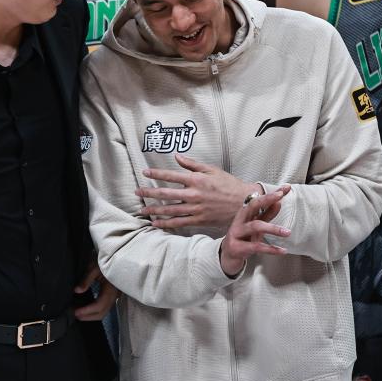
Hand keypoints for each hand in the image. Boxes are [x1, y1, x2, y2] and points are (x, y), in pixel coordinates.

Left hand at [73, 260, 117, 320]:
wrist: (114, 255)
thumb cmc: (105, 259)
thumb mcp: (94, 267)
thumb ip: (86, 280)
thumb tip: (77, 291)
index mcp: (110, 289)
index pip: (99, 305)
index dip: (87, 311)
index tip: (76, 312)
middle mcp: (114, 295)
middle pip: (102, 312)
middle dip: (88, 316)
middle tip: (74, 314)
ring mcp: (114, 296)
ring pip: (103, 311)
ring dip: (90, 315)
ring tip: (77, 312)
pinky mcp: (111, 295)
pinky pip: (103, 307)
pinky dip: (94, 310)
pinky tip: (85, 307)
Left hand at [137, 154, 261, 228]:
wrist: (244, 203)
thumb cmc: (229, 185)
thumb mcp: (212, 170)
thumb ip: (193, 164)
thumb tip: (177, 156)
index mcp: (196, 180)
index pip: (171, 175)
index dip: (156, 174)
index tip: (145, 173)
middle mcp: (193, 194)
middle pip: (166, 194)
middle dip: (149, 193)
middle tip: (137, 192)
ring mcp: (195, 209)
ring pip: (170, 210)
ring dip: (154, 210)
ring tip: (142, 210)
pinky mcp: (199, 220)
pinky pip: (179, 223)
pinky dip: (166, 224)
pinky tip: (156, 224)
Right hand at [219, 186, 291, 276]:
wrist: (228, 257)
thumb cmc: (243, 239)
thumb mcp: (256, 226)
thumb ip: (267, 214)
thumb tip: (278, 203)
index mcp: (244, 214)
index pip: (258, 200)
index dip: (270, 195)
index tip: (284, 189)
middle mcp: (239, 221)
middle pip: (252, 206)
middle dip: (266, 200)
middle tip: (280, 199)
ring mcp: (236, 233)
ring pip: (255, 226)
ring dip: (273, 228)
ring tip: (287, 232)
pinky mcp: (237, 248)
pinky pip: (256, 247)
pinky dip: (271, 249)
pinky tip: (282, 251)